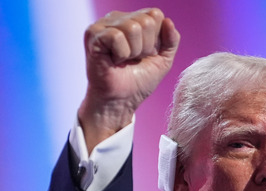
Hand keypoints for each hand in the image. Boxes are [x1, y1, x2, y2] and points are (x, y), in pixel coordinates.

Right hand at [77, 8, 180, 150]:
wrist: (121, 101)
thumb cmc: (139, 80)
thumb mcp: (163, 59)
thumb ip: (171, 40)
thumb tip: (168, 21)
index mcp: (132, 19)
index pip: (155, 14)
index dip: (156, 39)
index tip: (145, 54)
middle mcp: (116, 18)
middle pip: (146, 21)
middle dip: (146, 47)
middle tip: (134, 59)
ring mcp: (103, 25)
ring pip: (133, 28)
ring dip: (134, 51)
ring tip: (125, 60)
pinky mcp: (93, 35)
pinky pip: (117, 37)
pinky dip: (121, 54)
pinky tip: (114, 61)